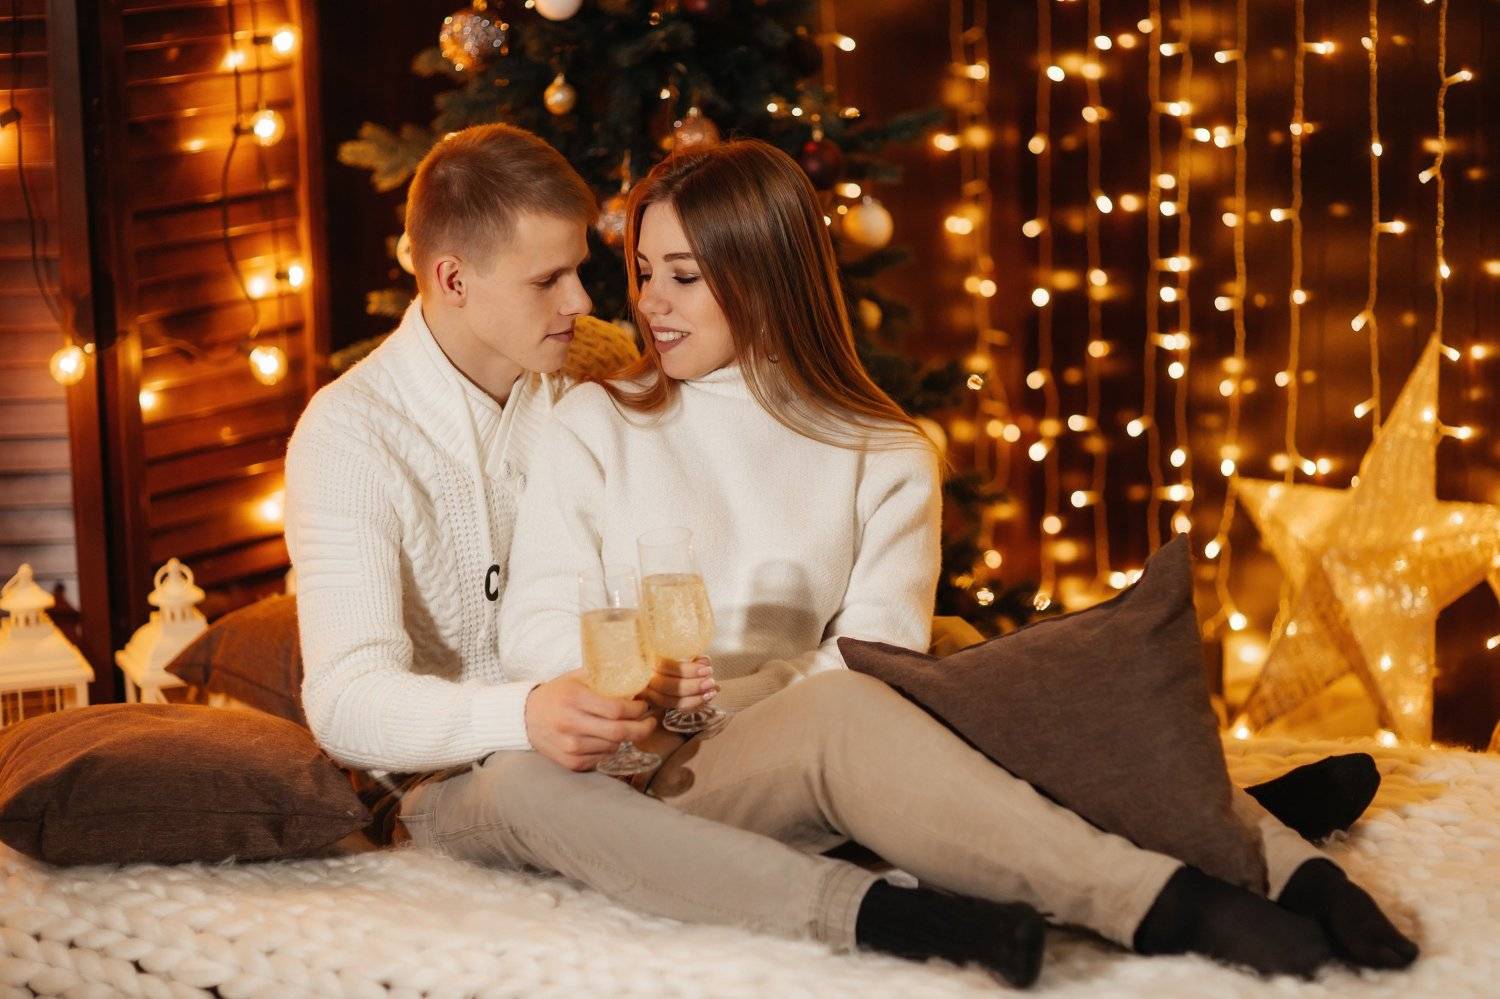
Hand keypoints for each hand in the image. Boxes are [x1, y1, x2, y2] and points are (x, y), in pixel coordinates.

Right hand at [524, 669, 655, 771]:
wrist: (525, 718)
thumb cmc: (556, 694)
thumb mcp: (576, 678)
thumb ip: (603, 676)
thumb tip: (637, 674)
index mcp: (575, 699)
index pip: (616, 709)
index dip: (637, 709)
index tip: (644, 705)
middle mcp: (572, 725)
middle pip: (619, 732)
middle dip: (643, 729)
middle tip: (650, 723)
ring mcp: (570, 746)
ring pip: (613, 747)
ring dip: (625, 738)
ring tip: (625, 728)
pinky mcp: (570, 763)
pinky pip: (602, 758)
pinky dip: (609, 749)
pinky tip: (606, 739)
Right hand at [644, 656, 718, 710]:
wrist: (661, 664)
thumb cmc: (672, 656)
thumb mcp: (682, 652)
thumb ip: (692, 656)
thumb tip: (704, 661)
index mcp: (648, 659)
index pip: (664, 666)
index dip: (687, 669)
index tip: (706, 668)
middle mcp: (644, 677)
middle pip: (666, 686)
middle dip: (692, 686)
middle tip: (711, 682)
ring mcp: (647, 692)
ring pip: (668, 701)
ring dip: (694, 698)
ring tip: (712, 692)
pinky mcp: (656, 703)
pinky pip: (674, 708)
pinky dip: (692, 705)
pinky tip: (706, 699)